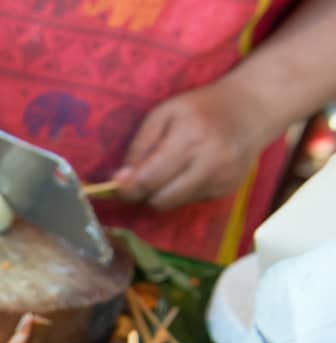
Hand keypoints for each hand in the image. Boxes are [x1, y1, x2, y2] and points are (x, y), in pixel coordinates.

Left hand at [113, 81, 276, 210]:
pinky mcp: (228, 189)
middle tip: (144, 177)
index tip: (118, 185)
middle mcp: (210, 163)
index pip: (148, 180)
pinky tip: (193, 169)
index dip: (127, 189)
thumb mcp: (164, 113)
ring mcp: (222, 179)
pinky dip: (184, 190)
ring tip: (172, 168)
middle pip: (160, 200)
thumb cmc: (201, 107)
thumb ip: (140, 146)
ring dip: (164, 193)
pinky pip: (192, 201)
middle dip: (144, 193)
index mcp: (190, 139)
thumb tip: (120, 181)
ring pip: (174, 204)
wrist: (254, 107)